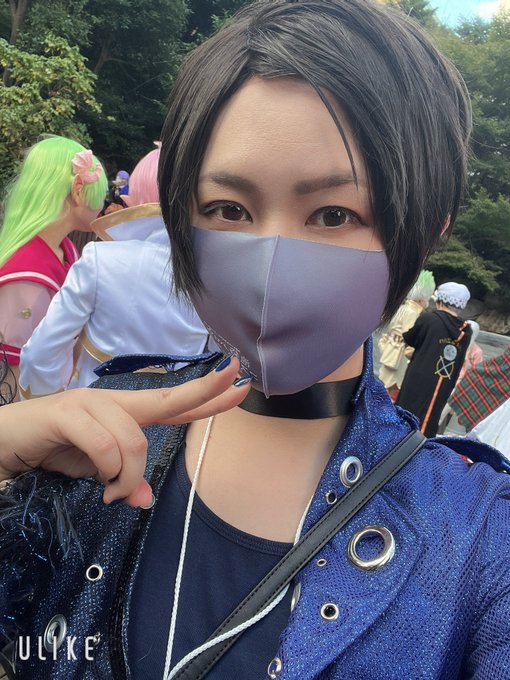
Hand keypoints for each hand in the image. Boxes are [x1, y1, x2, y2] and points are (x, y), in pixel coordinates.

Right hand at [0, 358, 248, 506]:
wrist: (4, 444)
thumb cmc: (51, 451)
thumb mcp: (96, 474)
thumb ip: (123, 479)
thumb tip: (144, 499)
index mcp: (125, 414)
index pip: (174, 405)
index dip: (207, 395)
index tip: (239, 383)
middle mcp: (113, 402)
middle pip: (166, 399)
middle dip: (205, 391)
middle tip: (238, 382)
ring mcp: (90, 403)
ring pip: (133, 438)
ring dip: (128, 475)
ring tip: (113, 493)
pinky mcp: (66, 413)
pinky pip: (103, 443)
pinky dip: (106, 470)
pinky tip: (99, 484)